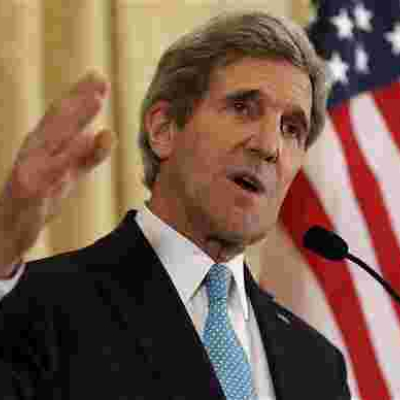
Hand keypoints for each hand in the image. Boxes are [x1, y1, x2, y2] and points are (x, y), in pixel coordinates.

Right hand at [0, 70, 115, 275]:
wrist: (9, 230)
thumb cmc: (39, 198)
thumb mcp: (69, 175)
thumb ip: (86, 155)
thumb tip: (103, 133)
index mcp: (46, 145)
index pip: (65, 117)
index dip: (81, 96)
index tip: (100, 78)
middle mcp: (37, 151)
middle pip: (58, 119)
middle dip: (79, 98)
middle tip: (99, 77)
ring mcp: (31, 168)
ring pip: (53, 137)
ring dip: (74, 117)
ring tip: (95, 98)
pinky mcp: (28, 188)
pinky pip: (51, 170)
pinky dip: (68, 156)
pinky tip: (89, 141)